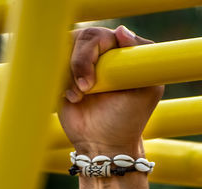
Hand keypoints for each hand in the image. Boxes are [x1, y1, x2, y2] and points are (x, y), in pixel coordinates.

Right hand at [59, 25, 163, 155]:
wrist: (102, 144)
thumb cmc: (127, 120)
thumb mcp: (147, 90)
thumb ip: (142, 60)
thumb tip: (121, 30)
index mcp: (123, 53)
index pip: (105, 35)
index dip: (100, 47)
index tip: (105, 72)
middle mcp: (103, 54)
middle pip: (85, 37)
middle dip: (83, 61)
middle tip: (87, 87)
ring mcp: (83, 63)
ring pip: (68, 46)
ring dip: (72, 71)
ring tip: (80, 94)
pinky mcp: (65, 75)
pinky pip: (54, 61)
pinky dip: (61, 78)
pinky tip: (72, 97)